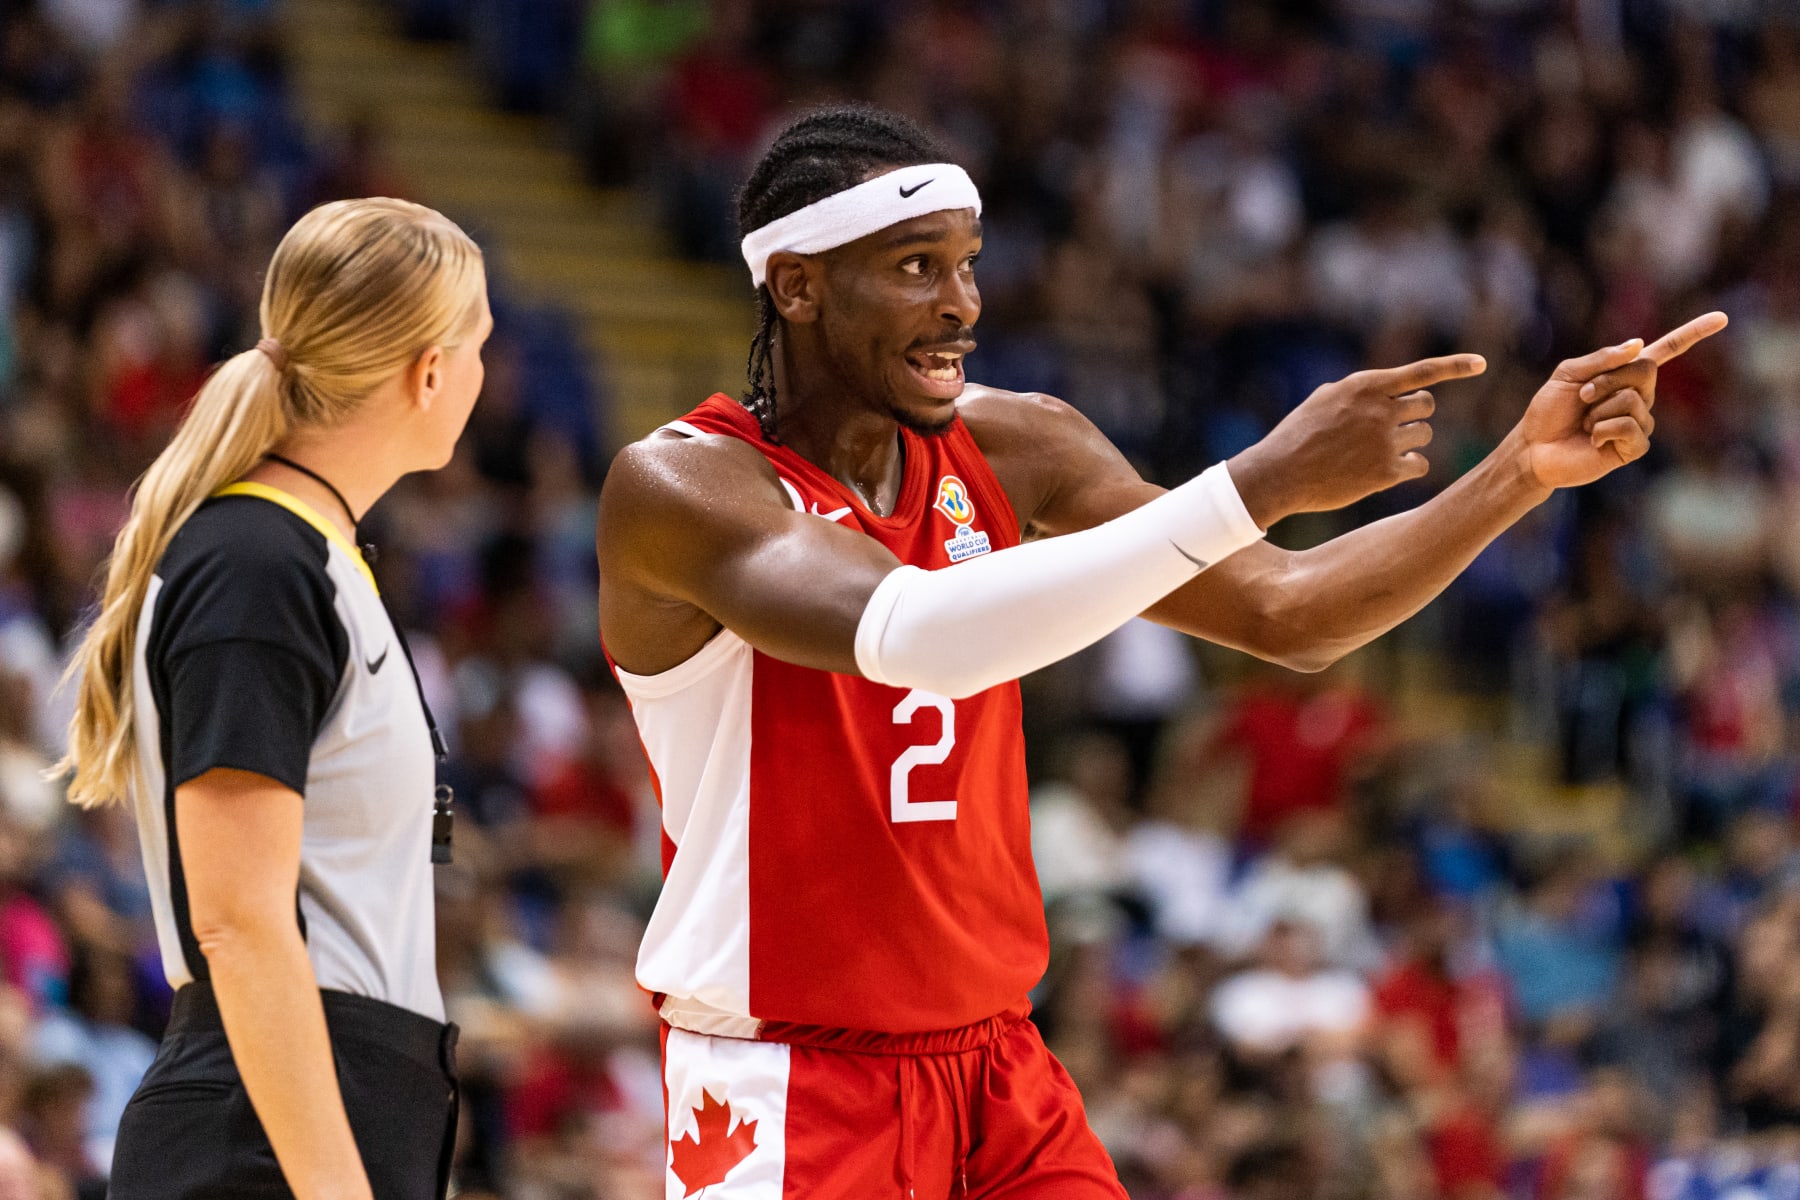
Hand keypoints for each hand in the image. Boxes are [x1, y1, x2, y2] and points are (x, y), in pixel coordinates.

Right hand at [1229, 354, 1486, 527]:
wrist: (1279, 474)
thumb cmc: (1297, 435)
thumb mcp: (1325, 399)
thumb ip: (1360, 392)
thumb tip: (1390, 390)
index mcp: (1365, 386)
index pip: (1422, 372)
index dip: (1456, 366)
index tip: (1481, 364)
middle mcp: (1380, 410)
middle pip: (1427, 406)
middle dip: (1416, 414)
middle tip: (1395, 426)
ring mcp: (1384, 441)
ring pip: (1424, 434)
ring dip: (1410, 440)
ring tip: (1380, 450)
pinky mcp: (1386, 472)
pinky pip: (1419, 464)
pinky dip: (1410, 466)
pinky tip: (1389, 470)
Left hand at [1515, 312, 1728, 490]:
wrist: (1533, 448)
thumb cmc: (1547, 411)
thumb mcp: (1568, 374)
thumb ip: (1602, 358)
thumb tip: (1639, 345)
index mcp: (1625, 375)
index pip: (1665, 351)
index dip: (1692, 334)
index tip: (1721, 318)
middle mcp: (1639, 396)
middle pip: (1645, 371)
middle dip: (1606, 380)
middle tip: (1583, 397)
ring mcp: (1639, 422)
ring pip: (1634, 400)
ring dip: (1599, 409)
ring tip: (1585, 423)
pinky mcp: (1633, 447)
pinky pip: (1629, 427)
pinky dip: (1603, 430)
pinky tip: (1593, 439)